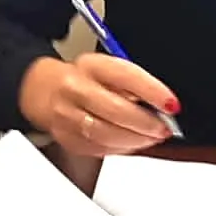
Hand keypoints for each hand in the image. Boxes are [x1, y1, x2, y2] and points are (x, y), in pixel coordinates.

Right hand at [18, 53, 179, 158]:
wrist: (43, 91)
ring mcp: (67, 116)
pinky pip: (99, 149)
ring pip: (106, 134)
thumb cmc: (83, 79)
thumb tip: (164, 106)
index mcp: (90, 65)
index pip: (124, 75)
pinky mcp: (66, 139)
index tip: (172, 105)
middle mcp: (74, 89)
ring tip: (151, 138)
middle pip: (115, 110)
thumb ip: (134, 85)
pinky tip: (131, 143)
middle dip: (146, 123)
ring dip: (136, 139)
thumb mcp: (107, 69)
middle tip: (163, 128)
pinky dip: (121, 148)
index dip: (152, 92)